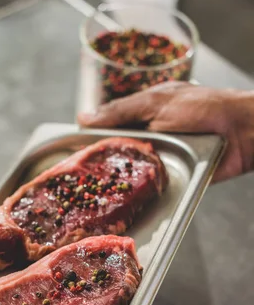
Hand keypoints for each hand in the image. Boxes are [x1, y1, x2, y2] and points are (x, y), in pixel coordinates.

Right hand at [79, 82, 253, 182]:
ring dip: (116, 182)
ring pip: (129, 173)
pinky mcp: (169, 178)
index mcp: (141, 113)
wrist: (241, 132)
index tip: (68, 155)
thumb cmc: (203, 109)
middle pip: (115, 153)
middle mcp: (146, 136)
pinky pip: (147, 187)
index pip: (106, 126)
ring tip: (92, 196)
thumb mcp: (156, 103)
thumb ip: (121, 111)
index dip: (88, 140)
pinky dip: (136, 193)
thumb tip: (83, 118)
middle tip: (76, 182)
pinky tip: (120, 201)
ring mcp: (157, 159)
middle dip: (99, 166)